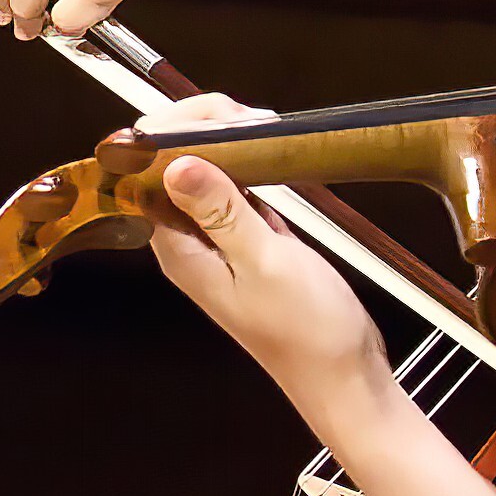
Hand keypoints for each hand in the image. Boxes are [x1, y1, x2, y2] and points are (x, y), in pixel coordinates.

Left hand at [134, 147, 404, 443]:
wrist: (345, 377)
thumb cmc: (309, 333)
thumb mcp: (266, 263)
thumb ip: (222, 211)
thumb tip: (178, 163)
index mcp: (180, 251)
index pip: (150, 175)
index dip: (174, 134)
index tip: (216, 117)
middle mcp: (191, 245)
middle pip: (174, 169)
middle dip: (203, 130)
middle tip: (250, 118)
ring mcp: (221, 243)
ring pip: (208, 176)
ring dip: (229, 143)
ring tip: (263, 126)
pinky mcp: (252, 243)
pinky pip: (238, 192)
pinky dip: (252, 167)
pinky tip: (272, 151)